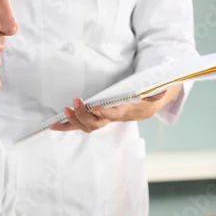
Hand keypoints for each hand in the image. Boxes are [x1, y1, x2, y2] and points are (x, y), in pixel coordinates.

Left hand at [49, 86, 181, 132]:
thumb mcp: (154, 93)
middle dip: (84, 115)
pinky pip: (78, 125)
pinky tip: (53, 125)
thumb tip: (162, 89)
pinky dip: (65, 126)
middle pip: (95, 123)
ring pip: (85, 126)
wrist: (143, 107)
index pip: (114, 115)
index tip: (97, 108)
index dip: (105, 113)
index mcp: (124, 111)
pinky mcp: (92, 119)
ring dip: (73, 121)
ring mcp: (100, 121)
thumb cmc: (146, 97)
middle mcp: (110, 119)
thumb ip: (156, 91)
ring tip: (65, 111)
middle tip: (76, 102)